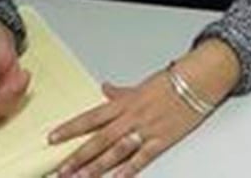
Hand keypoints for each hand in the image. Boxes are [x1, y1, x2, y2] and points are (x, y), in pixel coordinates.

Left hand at [51, 72, 198, 177]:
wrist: (198, 81)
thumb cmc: (171, 82)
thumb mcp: (141, 85)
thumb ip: (120, 93)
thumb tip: (104, 89)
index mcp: (125, 103)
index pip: (91, 117)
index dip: (70, 128)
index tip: (52, 138)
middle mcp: (132, 118)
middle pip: (99, 140)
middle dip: (78, 156)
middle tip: (60, 169)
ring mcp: (146, 130)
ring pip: (116, 152)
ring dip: (97, 167)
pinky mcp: (161, 140)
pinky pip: (141, 158)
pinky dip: (128, 170)